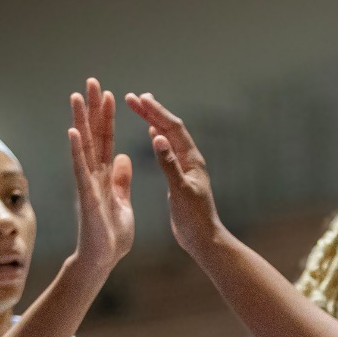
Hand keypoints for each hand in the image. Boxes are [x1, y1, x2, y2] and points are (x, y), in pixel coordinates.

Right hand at [67, 78, 135, 276]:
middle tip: (92, 81)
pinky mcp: (87, 196)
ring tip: (77, 96)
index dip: (108, 118)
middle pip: (94, 135)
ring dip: (80, 120)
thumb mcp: (123, 201)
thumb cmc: (111, 234)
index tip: (110, 95)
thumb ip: (121, 179)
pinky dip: (77, 150)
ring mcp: (88, 183)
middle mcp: (94, 174)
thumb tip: (123, 157)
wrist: (103, 259)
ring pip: (84, 146)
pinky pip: (81, 169)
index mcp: (105, 175)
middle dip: (93, 108)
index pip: (107, 140)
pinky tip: (74, 131)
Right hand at [124, 92, 222, 253]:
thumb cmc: (194, 219)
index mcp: (191, 160)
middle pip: (170, 128)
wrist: (204, 239)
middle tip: (133, 97)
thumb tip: (159, 137)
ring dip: (154, 121)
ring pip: (169, 137)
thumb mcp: (180, 191)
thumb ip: (169, 164)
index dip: (156, 112)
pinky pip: (169, 150)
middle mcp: (190, 159)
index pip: (173, 128)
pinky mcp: (180, 177)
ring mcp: (185, 167)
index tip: (139, 98)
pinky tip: (153, 134)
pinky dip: (159, 138)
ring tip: (141, 107)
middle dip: (153, 111)